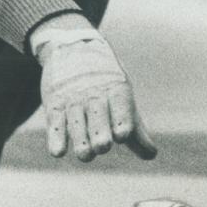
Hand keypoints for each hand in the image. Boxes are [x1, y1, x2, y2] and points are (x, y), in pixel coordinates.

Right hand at [35, 23, 155, 162]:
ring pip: (76, 121)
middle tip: (103, 146)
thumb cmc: (106, 83)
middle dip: (100, 132)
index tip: (123, 135)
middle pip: (98, 115)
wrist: (74, 50)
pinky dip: (56, 137)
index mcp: (116, 91)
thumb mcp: (123, 98)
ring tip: (85, 155)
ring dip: (80, 139)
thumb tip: (151, 155)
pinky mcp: (54, 106)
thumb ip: (136, 130)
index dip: (121, 120)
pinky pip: (55, 122)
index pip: (120, 105)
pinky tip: (58, 151)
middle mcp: (94, 95)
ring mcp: (73, 100)